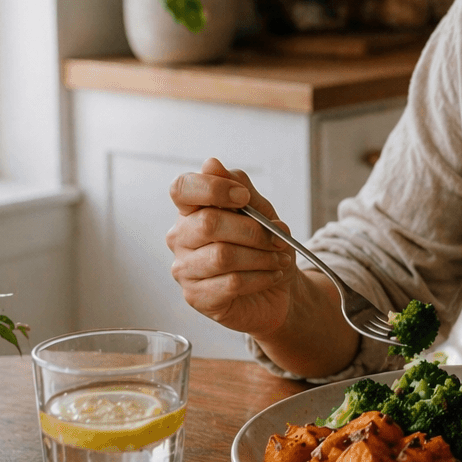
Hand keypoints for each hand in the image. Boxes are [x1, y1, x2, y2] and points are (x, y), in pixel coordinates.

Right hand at [166, 158, 303, 339]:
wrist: (280, 289)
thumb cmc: (265, 246)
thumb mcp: (261, 211)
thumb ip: (240, 187)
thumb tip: (211, 164)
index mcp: (192, 210)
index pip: (183, 189)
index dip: (213, 188)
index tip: (244, 198)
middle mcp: (181, 237)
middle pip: (208, 223)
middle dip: (253, 230)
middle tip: (278, 237)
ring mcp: (184, 269)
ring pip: (222, 255)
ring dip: (261, 256)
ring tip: (279, 258)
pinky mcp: (196, 297)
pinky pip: (231, 283)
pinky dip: (261, 277)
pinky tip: (272, 275)